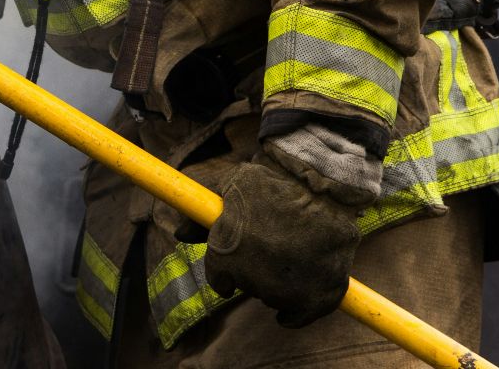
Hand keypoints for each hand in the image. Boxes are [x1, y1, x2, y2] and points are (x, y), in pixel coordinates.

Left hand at [202, 149, 365, 326]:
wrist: (318, 185)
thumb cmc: (269, 183)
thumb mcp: (225, 188)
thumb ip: (200, 217)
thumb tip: (179, 234)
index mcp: (224, 258)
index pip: (220, 283)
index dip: (226, 273)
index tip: (234, 266)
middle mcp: (252, 281)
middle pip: (250, 288)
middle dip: (255, 270)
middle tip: (270, 246)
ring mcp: (287, 292)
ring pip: (277, 298)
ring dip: (280, 283)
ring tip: (292, 253)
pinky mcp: (320, 297)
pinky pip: (302, 315)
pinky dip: (297, 314)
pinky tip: (290, 313)